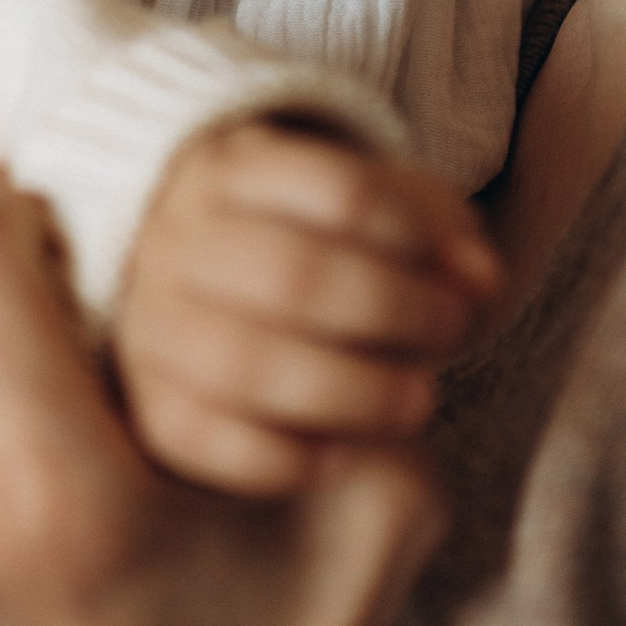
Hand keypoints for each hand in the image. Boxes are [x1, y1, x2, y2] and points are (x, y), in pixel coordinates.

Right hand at [116, 120, 500, 491]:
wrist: (206, 288)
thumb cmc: (316, 244)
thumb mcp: (378, 211)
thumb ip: (439, 231)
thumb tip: (479, 281)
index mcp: (234, 167)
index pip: (339, 191)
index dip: (416, 236)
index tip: (460, 272)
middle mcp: (176, 236)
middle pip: (292, 273)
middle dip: (393, 311)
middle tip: (450, 331)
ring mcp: (151, 320)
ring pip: (241, 362)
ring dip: (350, 390)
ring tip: (418, 402)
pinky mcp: (145, 402)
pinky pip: (200, 438)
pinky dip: (279, 457)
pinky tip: (342, 457)